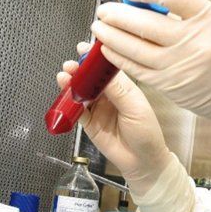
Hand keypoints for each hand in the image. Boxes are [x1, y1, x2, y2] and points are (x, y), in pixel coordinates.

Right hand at [57, 42, 172, 195]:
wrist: (142, 162)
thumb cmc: (147, 134)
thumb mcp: (135, 108)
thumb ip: (117, 90)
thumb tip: (102, 72)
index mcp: (124, 87)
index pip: (107, 68)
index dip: (95, 58)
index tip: (84, 49)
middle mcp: (109, 95)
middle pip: (90, 78)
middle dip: (79, 69)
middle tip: (70, 65)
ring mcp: (98, 108)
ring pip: (80, 92)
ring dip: (71, 84)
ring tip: (64, 77)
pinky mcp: (89, 123)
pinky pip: (76, 111)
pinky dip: (69, 103)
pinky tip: (66, 96)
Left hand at [90, 0, 210, 143]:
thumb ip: (184, 11)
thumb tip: (143, 0)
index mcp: (210, 18)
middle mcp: (194, 41)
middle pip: (144, 22)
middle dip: (116, 14)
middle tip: (103, 9)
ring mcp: (180, 66)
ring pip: (134, 47)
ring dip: (110, 36)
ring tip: (99, 26)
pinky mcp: (170, 86)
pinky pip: (137, 69)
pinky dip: (119, 57)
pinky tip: (109, 49)